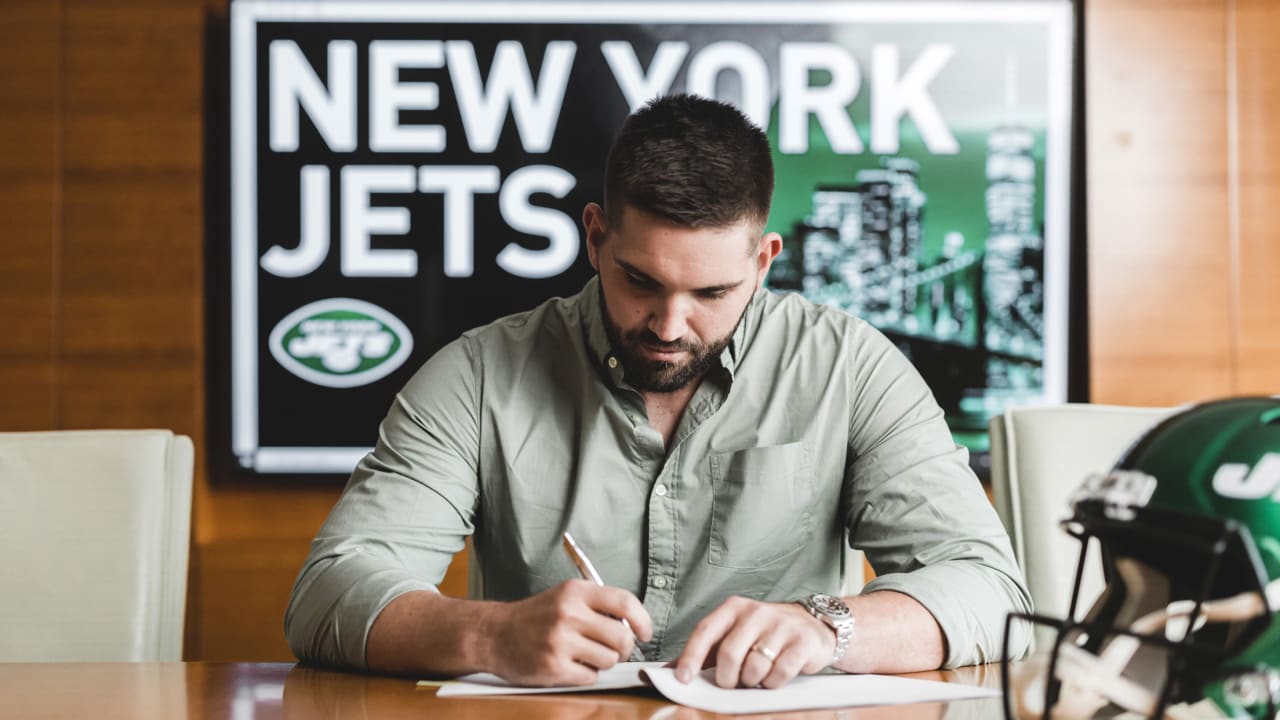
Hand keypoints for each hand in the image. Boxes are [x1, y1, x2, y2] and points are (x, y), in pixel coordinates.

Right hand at [487, 579, 652, 686]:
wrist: (494, 634)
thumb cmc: (535, 617)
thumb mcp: (565, 597)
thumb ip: (597, 605)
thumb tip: (634, 624)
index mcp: (576, 592)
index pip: (625, 602)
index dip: (643, 620)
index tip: (645, 633)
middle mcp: (569, 614)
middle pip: (621, 637)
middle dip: (624, 649)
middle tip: (615, 650)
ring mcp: (560, 641)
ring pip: (609, 660)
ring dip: (603, 662)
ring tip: (586, 655)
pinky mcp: (553, 667)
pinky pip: (590, 677)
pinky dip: (586, 674)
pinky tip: (571, 665)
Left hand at [673, 596, 834, 688]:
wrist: (812, 624)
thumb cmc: (765, 633)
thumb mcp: (734, 634)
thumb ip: (705, 651)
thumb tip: (671, 671)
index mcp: (733, 608)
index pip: (705, 631)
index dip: (691, 657)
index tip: (683, 679)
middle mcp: (756, 612)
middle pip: (729, 654)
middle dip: (726, 678)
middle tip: (731, 683)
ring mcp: (781, 625)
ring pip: (754, 667)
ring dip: (752, 681)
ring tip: (756, 676)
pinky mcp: (802, 641)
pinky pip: (779, 673)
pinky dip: (772, 683)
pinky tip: (774, 676)